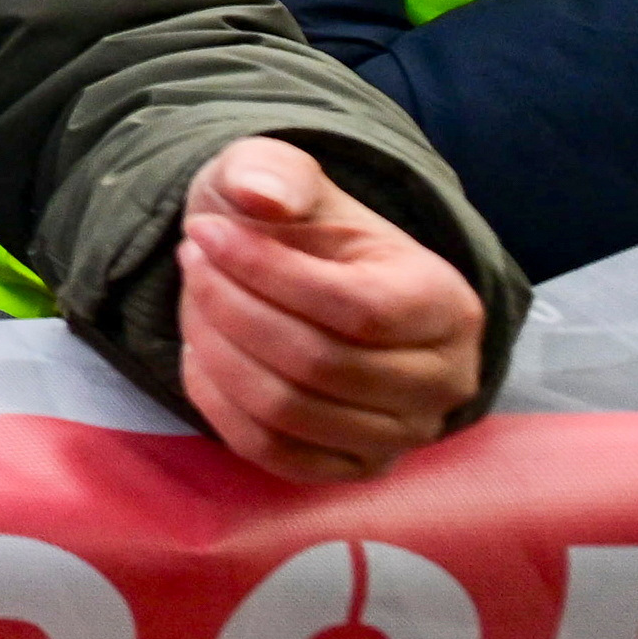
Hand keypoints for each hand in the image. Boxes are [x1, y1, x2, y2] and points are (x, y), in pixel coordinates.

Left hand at [173, 137, 482, 482]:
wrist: (303, 278)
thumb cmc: (300, 226)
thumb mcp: (286, 175)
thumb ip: (274, 171)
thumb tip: (261, 196)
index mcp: (446, 302)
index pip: (355, 307)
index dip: (265, 271)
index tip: (203, 232)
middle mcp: (444, 380)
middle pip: (317, 363)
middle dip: (231, 308)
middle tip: (191, 262)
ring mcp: (404, 434)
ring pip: (288, 410)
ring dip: (218, 352)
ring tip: (194, 301)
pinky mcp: (355, 467)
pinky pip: (271, 451)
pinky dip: (218, 403)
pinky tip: (200, 352)